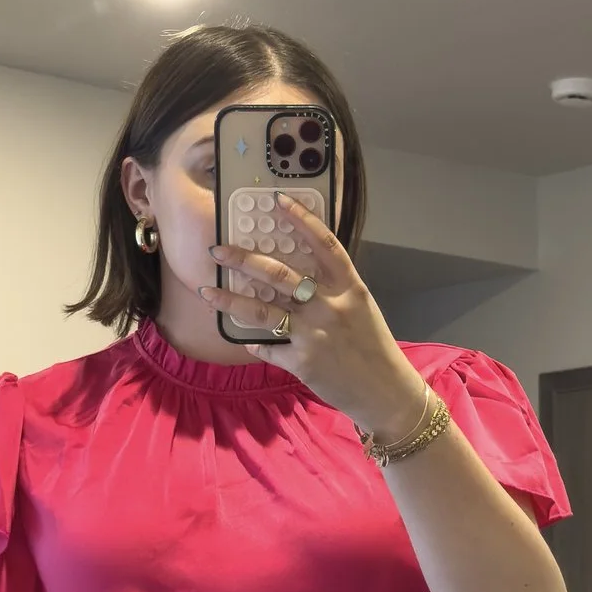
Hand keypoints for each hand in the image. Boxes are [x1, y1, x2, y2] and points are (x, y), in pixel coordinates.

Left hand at [200, 194, 426, 440]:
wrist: (385, 391)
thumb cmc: (373, 347)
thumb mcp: (361, 309)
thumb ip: (333, 290)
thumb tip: (297, 276)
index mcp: (350, 288)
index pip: (324, 244)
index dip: (302, 220)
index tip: (278, 200)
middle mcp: (330, 306)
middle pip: (279, 274)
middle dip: (242, 260)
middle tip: (217, 251)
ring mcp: (314, 334)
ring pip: (261, 311)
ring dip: (229, 301)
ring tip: (206, 292)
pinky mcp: (301, 362)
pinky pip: (267, 348)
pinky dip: (254, 344)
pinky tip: (246, 341)